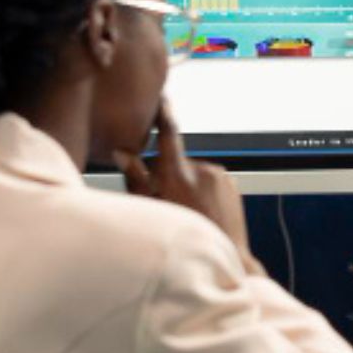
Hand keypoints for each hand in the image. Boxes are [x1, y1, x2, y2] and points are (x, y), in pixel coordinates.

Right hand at [113, 100, 253, 259]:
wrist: (226, 256)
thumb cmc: (182, 241)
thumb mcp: (150, 210)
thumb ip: (135, 179)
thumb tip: (122, 153)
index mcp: (179, 176)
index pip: (169, 134)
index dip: (163, 113)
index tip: (161, 96)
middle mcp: (202, 171)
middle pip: (175, 162)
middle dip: (168, 175)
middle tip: (168, 202)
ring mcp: (219, 176)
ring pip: (192, 172)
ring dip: (186, 184)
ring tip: (188, 210)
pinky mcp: (231, 181)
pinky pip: (209, 179)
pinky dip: (202, 189)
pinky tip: (202, 209)